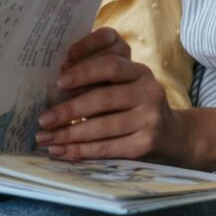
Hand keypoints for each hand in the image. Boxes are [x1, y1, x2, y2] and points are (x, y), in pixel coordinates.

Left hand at [36, 28, 182, 162]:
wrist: (172, 134)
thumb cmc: (136, 105)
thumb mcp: (126, 84)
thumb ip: (100, 80)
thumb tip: (57, 86)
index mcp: (140, 71)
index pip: (110, 64)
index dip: (84, 70)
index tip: (59, 80)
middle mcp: (149, 91)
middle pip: (103, 98)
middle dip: (69, 110)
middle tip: (43, 119)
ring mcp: (150, 119)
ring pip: (103, 126)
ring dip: (70, 134)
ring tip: (46, 138)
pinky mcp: (146, 144)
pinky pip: (108, 148)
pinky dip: (82, 151)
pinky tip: (63, 151)